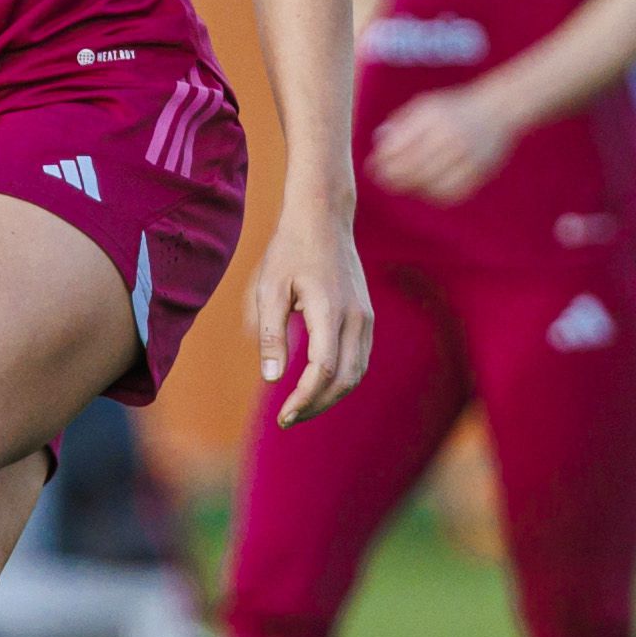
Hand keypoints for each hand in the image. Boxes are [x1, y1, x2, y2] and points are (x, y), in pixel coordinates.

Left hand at [253, 201, 373, 424]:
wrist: (323, 217)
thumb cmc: (289, 250)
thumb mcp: (269, 289)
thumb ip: (271, 334)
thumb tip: (272, 379)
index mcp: (329, 309)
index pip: (323, 369)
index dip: (305, 398)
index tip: (282, 416)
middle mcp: (355, 316)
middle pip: (344, 379)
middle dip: (317, 405)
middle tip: (288, 418)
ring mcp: (365, 316)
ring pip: (357, 372)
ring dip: (331, 396)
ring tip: (301, 406)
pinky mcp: (366, 316)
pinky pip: (359, 359)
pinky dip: (341, 379)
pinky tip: (317, 384)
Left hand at [364, 85, 513, 203]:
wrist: (498, 110)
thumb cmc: (455, 108)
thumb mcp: (426, 105)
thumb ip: (401, 122)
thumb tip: (379, 142)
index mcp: (432, 116)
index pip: (399, 145)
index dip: (383, 160)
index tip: (373, 166)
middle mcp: (449, 135)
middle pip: (411, 166)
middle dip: (393, 176)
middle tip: (384, 180)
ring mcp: (465, 155)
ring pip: (429, 182)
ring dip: (412, 186)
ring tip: (405, 183)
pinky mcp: (477, 172)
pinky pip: (449, 192)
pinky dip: (434, 194)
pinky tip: (427, 188)